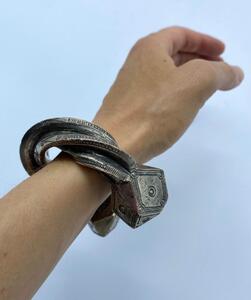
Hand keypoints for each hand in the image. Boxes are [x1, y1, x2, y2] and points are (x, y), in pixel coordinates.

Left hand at [93, 26, 243, 163]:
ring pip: (165, 76)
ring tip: (205, 91)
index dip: (204, 42)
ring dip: (187, 80)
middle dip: (198, 61)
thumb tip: (233, 73)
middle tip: (218, 73)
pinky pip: (157, 94)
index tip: (222, 54)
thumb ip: (218, 73)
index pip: (181, 35)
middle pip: (172, 54)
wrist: (116, 146)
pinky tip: (181, 108)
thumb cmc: (155, 111)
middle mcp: (136, 64)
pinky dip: (174, 95)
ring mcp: (129, 87)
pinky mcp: (129, 108)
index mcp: (149, 49)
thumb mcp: (194, 85)